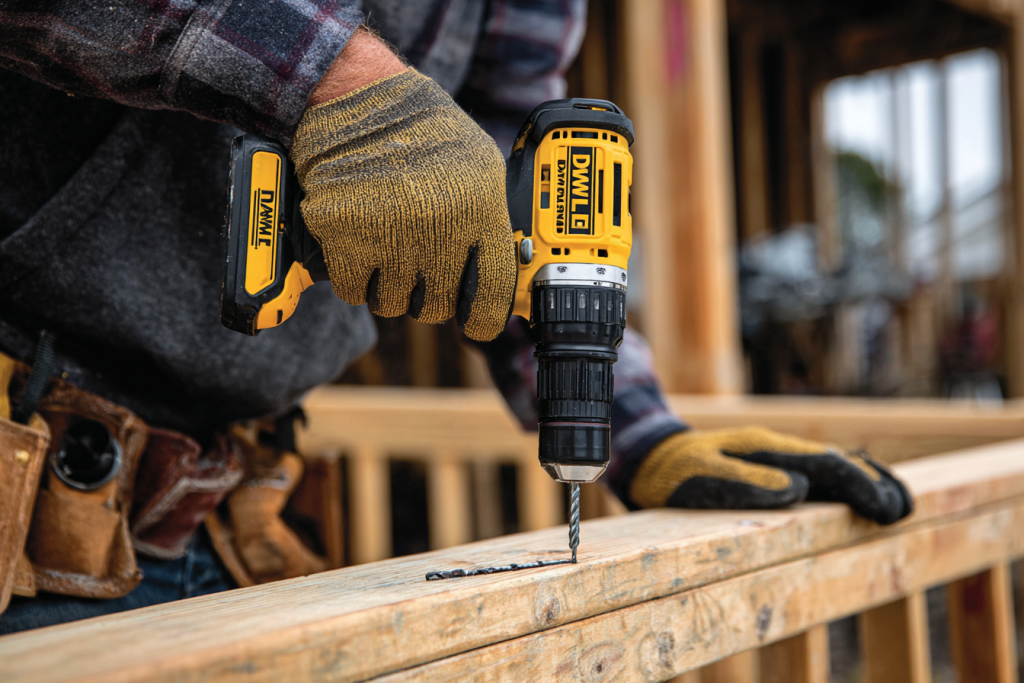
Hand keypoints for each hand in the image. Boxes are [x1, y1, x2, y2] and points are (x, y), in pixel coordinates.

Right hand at [291, 35, 515, 340]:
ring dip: (389, 286)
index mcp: (480, 211)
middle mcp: (438, 228)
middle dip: (426, 294)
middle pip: (435, 306)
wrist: (359, 97)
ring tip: (387, 247)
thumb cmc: (423, 130)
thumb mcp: (479, 168)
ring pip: (392, 304)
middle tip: (418, 267)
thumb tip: (496, 277)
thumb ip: (490, 222)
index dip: (482, 319)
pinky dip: (355, 278)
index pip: (490, 294)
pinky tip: (360, 247)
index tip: (474, 323)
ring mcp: (389, 235)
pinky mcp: (343, 237)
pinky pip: (354, 292)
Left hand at [629, 427, 913, 524]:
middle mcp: (779, 450)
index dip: (858, 486)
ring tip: (899, 508)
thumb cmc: (674, 471)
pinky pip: (820, 478)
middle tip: (902, 514)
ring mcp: (779, 460)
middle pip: (840, 464)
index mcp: (766, 448)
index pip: (825, 465)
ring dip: (868, 486)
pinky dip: (848, 487)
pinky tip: (865, 500)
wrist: (654, 458)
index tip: (883, 508)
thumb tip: (797, 490)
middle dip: (873, 486)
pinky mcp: (774, 473)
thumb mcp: (701, 476)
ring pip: (835, 469)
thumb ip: (744, 481)